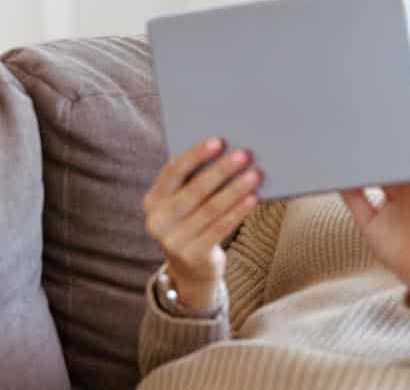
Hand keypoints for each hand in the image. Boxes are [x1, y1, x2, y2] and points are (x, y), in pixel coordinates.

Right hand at [143, 137, 262, 307]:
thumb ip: (196, 181)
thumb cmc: (194, 220)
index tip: (219, 140)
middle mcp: (158, 220)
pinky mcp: (191, 255)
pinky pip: (219, 228)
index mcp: (154, 199)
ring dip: (235, 189)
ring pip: (210, 209)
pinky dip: (237, 212)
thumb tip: (231, 152)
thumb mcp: (186, 202)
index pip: (173, 171)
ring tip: (256, 174)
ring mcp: (172, 240)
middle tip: (245, 154)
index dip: (196, 155)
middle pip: (194, 189)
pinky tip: (253, 199)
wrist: (190, 268)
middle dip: (222, 170)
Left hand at [341, 113, 409, 298]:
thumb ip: (355, 198)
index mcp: (395, 187)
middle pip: (402, 147)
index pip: (384, 156)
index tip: (358, 119)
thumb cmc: (395, 247)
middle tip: (378, 98)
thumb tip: (338, 177)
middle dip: (393, 125)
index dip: (373, 138)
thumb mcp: (366, 219)